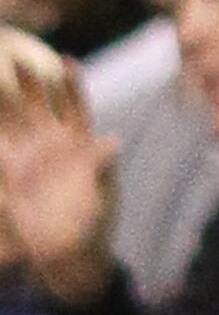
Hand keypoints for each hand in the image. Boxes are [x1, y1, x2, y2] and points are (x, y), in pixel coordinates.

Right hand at [0, 55, 116, 301]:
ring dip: (2, 108)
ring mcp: (30, 162)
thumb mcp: (105, 196)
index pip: (75, 104)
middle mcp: (53, 145)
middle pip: (39, 106)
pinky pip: (0, 159)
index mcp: (80, 142)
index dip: (70, 83)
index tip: (66, 60)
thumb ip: (103, 169)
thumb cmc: (97, 222)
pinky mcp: (13, 183)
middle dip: (28, 82)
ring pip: (14, 126)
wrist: (73, 256)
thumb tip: (111, 142)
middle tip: (17, 58)